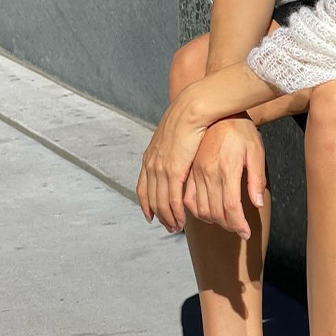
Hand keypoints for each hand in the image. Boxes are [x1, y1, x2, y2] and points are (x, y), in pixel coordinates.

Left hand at [136, 86, 208, 232]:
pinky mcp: (172, 170)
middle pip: (150, 197)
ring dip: (167, 218)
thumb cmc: (192, 117)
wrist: (193, 107)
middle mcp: (151, 164)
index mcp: (151, 155)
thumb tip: (180, 152)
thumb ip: (175, 148)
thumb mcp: (176, 135)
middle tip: (167, 226)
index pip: (142, 186)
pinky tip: (181, 220)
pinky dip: (175, 213)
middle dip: (158, 214)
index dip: (145, 203)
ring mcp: (160, 168)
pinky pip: (171, 199)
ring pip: (160, 202)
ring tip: (176, 228)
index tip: (150, 214)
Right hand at [184, 116, 265, 239]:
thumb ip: (256, 178)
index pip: (231, 208)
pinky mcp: (187, 170)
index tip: (246, 233)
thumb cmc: (241, 130)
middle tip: (238, 229)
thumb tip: (258, 203)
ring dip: (211, 221)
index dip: (238, 225)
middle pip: (214, 212)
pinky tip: (206, 212)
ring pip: (198, 209)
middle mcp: (207, 172)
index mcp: (225, 168)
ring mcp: (194, 172)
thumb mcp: (256, 150)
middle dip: (227, 225)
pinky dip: (193, 210)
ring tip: (224, 223)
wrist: (217, 110)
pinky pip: (185, 198)